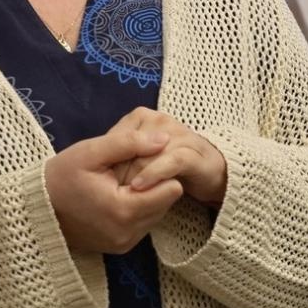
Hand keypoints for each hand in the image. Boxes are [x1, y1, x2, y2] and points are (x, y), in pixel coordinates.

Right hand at [45, 129, 184, 254]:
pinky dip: (136, 210)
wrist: (35, 211)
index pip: (172, 189)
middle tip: (129, 170)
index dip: (161, 170)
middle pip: (168, 202)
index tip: (142, 161)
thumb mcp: (91, 152)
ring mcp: (124, 243)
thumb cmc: (61, 177)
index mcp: (124, 210)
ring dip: (146, 197)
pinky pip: (143, 225)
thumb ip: (130, 143)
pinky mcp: (120, 247)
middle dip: (155, 184)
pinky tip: (116, 197)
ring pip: (158, 214)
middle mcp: (128, 233)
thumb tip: (164, 138)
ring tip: (121, 183)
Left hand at [108, 108, 228, 206]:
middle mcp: (163, 123)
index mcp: (146, 118)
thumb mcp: (138, 159)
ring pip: (150, 151)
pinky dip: (154, 173)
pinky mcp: (194, 154)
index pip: (120, 133)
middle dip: (119, 166)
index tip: (99, 176)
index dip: (108, 155)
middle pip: (134, 142)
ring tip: (117, 189)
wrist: (211, 175)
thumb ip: (121, 154)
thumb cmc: (170, 167)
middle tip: (105, 186)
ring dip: (133, 171)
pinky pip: (172, 160)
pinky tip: (138, 187)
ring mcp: (181, 136)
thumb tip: (96, 161)